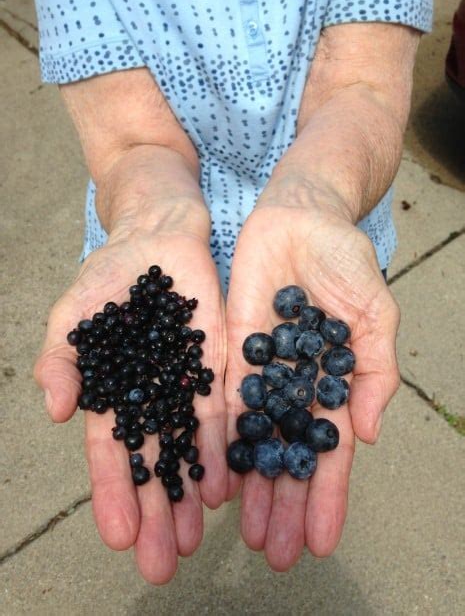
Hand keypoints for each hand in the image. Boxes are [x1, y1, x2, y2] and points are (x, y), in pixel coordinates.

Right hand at [34, 226, 227, 583]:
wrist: (158, 238)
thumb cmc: (110, 275)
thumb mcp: (75, 314)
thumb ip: (62, 359)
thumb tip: (57, 409)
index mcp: (115, 392)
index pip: (112, 452)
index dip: (113, 493)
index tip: (119, 536)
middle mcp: (153, 398)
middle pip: (154, 463)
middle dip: (156, 512)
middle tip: (161, 562)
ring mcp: (187, 385)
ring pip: (189, 449)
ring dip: (191, 494)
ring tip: (194, 539)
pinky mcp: (219, 367)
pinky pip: (221, 413)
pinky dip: (222, 449)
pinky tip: (225, 486)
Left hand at [225, 194, 399, 569]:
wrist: (300, 218)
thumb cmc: (344, 260)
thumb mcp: (373, 312)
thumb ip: (374, 370)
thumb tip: (365, 432)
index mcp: (334, 383)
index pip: (330, 450)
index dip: (328, 496)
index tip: (321, 541)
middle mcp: (295, 386)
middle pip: (288, 455)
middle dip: (284, 503)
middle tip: (275, 553)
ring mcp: (262, 372)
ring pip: (254, 439)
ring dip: (251, 485)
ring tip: (245, 531)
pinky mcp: (231, 352)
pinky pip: (223, 402)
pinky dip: (220, 439)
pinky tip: (215, 475)